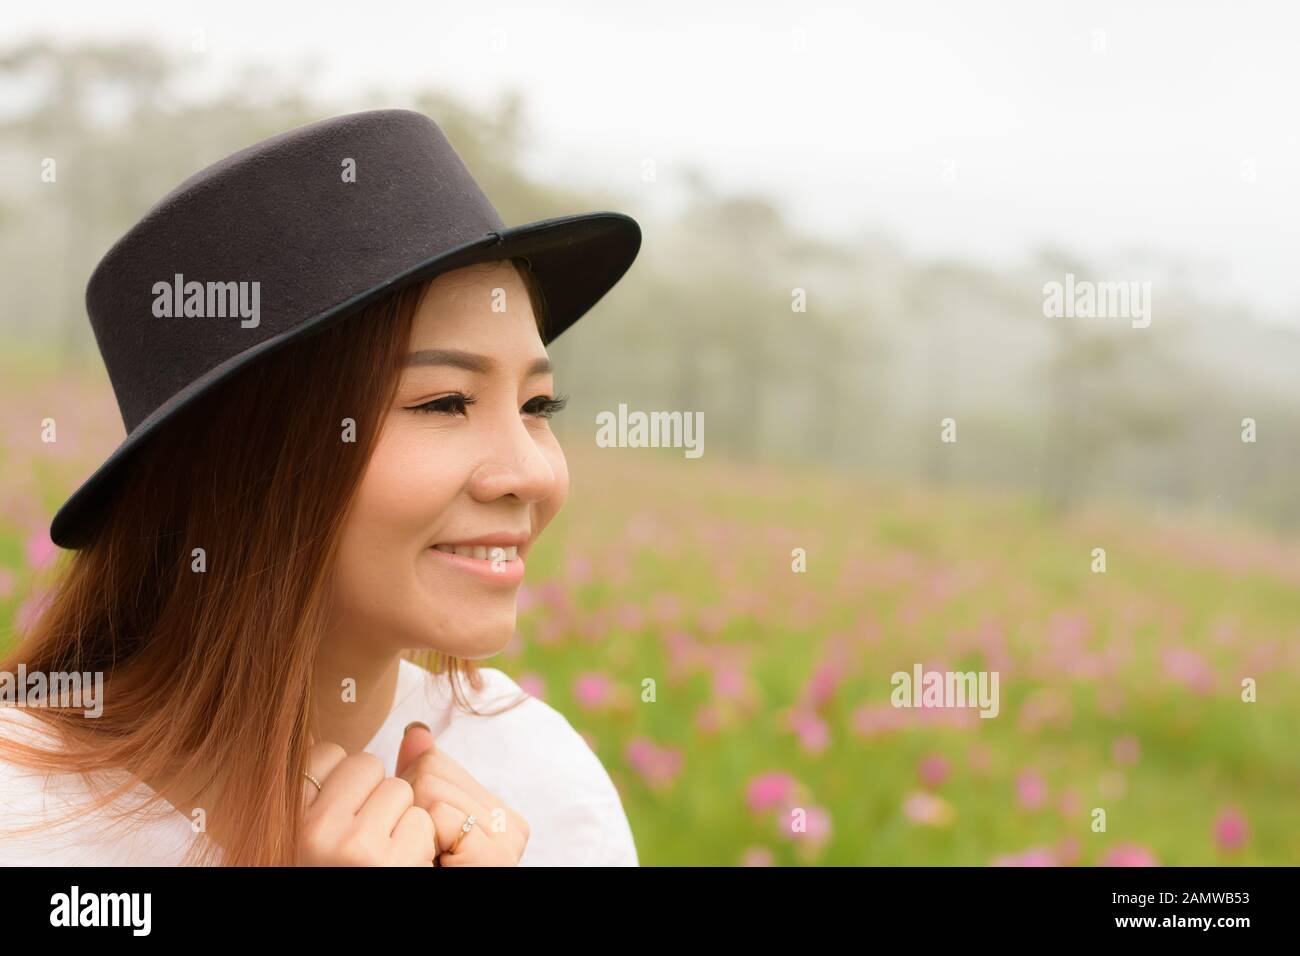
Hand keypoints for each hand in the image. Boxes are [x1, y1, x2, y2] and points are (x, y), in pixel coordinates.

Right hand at [296, 742, 436, 865]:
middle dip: (375, 792)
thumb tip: (324, 731)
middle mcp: (316, 830)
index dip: (345, 778)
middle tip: (365, 835)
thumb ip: (320, 784)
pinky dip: (419, 842)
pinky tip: (400, 863)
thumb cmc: (337, 864)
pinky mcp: (392, 860)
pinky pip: (421, 819)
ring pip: (398, 788)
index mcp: (291, 820)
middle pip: (367, 763)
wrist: (357, 927)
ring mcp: (355, 844)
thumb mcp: (310, 831)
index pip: (325, 754)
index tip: (343, 810)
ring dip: (400, 816)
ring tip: (382, 851)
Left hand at [396, 722, 529, 866]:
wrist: (434, 937)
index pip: (435, 762)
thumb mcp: (420, 823)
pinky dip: (423, 841)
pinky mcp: (495, 856)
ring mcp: (508, 839)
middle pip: (431, 769)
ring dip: (412, 827)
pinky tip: (437, 863)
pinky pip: (439, 812)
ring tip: (428, 859)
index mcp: (499, 813)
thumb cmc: (423, 870)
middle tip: (422, 849)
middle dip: (410, 809)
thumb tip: (415, 728)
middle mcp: (512, 824)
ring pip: (430, 787)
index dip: (410, 799)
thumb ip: (420, 779)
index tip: (422, 839)